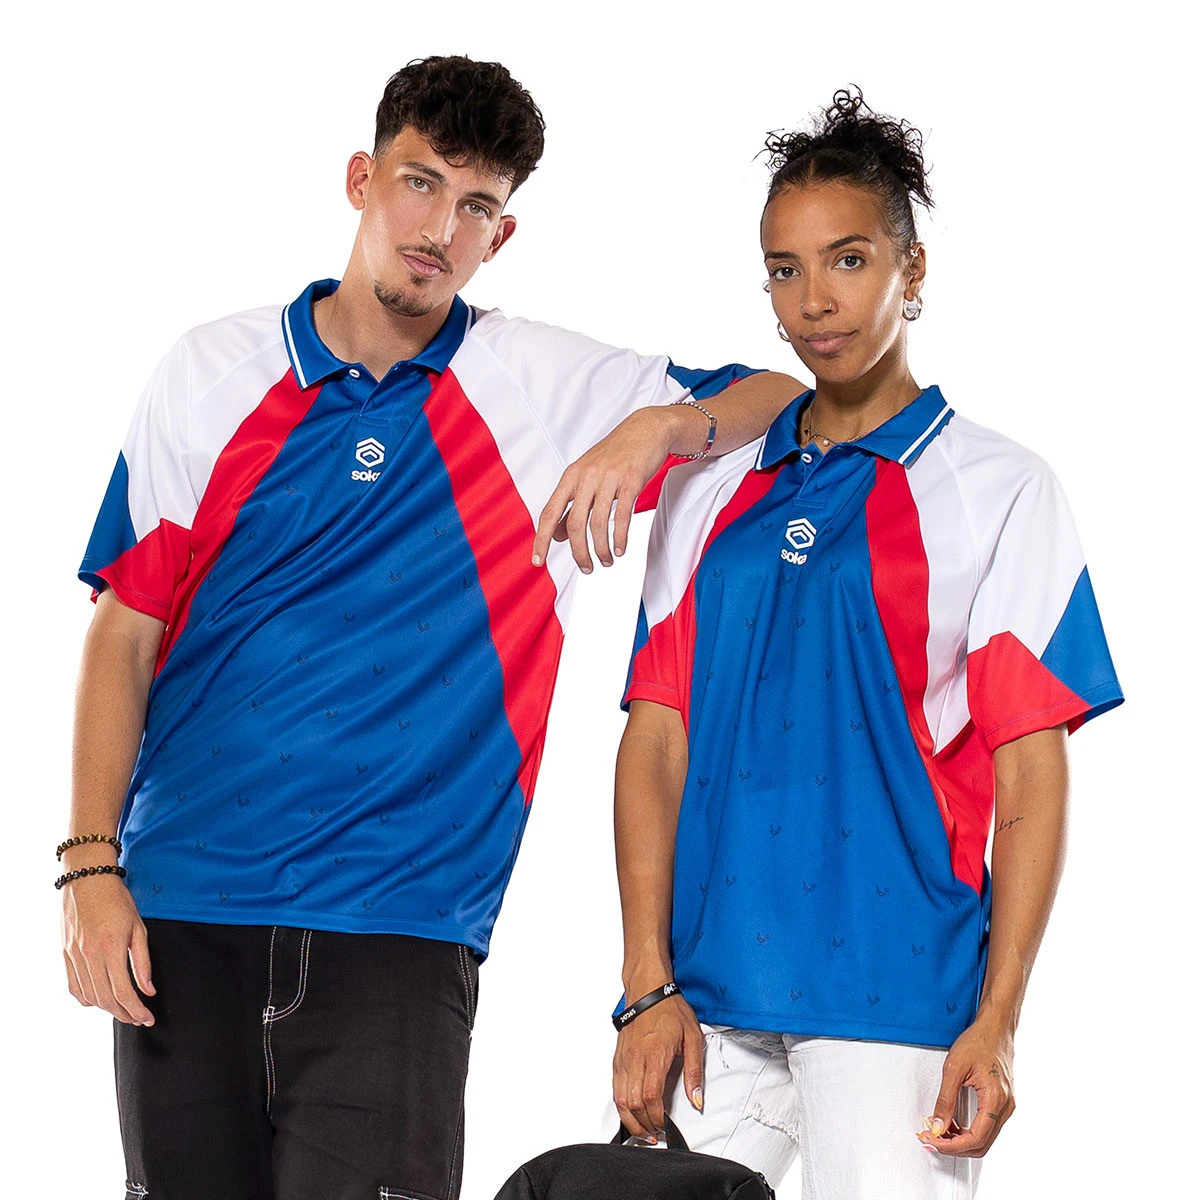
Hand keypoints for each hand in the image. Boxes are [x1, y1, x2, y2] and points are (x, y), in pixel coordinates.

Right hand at [62, 874, 155, 1025]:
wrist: (87, 880)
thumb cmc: (117, 900)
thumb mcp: (138, 927)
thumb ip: (142, 962)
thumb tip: (148, 990)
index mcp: (111, 948)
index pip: (123, 992)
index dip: (137, 1010)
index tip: (148, 1018)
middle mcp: (89, 956)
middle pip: (106, 1000)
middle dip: (125, 1014)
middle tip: (139, 1018)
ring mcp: (74, 957)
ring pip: (90, 997)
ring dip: (108, 1009)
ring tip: (125, 1011)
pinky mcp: (65, 955)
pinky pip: (74, 987)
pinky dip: (88, 999)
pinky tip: (101, 1000)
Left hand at [532, 406, 689, 572]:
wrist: (646, 429)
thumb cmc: (615, 454)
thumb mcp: (587, 475)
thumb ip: (571, 503)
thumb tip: (556, 534)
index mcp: (571, 476)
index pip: (549, 512)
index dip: (541, 539)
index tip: (538, 560)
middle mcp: (587, 476)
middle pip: (574, 524)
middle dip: (579, 552)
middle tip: (586, 568)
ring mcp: (609, 478)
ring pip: (597, 523)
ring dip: (601, 549)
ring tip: (606, 560)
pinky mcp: (631, 480)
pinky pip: (622, 516)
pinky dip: (620, 538)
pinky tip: (621, 548)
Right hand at [613, 993, 704, 1139]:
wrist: (648, 991)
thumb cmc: (670, 1010)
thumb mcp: (693, 1038)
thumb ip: (694, 1071)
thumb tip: (696, 1099)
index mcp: (655, 1054)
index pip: (651, 1096)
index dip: (657, 1117)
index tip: (666, 1126)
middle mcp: (636, 1058)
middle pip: (634, 1103)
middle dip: (644, 1125)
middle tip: (656, 1134)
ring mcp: (624, 1059)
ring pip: (620, 1099)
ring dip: (631, 1120)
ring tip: (643, 1131)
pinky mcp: (618, 1059)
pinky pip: (615, 1089)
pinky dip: (621, 1106)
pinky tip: (630, 1112)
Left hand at [917, 1019, 1014, 1157]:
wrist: (996, 1028)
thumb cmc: (978, 1041)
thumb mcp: (954, 1068)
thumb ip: (945, 1100)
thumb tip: (937, 1126)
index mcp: (996, 1099)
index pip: (975, 1138)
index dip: (951, 1145)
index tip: (931, 1141)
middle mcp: (1006, 1107)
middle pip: (981, 1144)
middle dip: (954, 1147)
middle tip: (930, 1139)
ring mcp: (1006, 1106)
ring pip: (985, 1138)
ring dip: (961, 1140)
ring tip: (938, 1132)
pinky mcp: (1003, 1103)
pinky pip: (987, 1127)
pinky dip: (969, 1131)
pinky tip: (952, 1125)